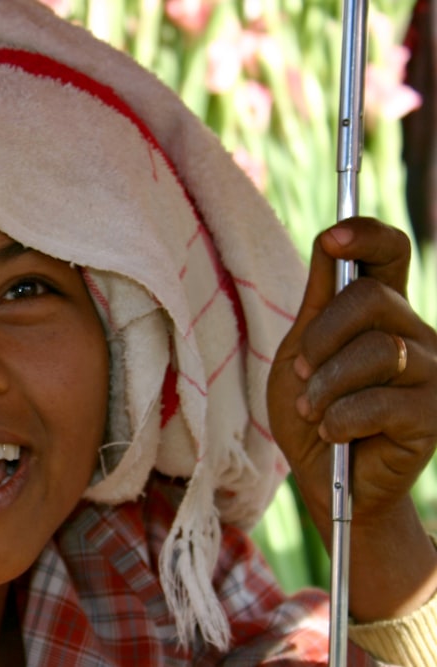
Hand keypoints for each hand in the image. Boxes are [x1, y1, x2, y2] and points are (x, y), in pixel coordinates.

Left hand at [268, 217, 436, 620]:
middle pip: (372, 298)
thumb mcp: (299, 353)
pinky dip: (341, 420)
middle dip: (322, 336)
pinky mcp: (434, 414)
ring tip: (312, 412)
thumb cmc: (310, 414)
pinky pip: (381, 402)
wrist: (326, 481)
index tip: (330, 240)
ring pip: (377, 350)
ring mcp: (432, 372)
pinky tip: (334, 434)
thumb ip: (318, 304)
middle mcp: (415, 333)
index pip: (390, 253)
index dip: (365, 237)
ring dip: (326, 386)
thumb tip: (328, 242)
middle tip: (301, 374)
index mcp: (381, 312)